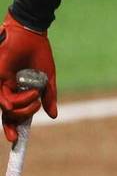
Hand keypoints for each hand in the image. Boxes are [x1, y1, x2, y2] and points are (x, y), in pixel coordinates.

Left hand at [0, 12, 58, 143]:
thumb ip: (49, 97)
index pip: (12, 113)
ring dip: (23, 108)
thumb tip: (53, 115)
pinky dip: (14, 102)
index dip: (13, 127)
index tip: (16, 140)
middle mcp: (7, 90)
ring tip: (35, 96)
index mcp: (17, 91)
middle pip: (8, 115)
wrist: (31, 35)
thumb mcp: (47, 78)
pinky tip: (29, 97)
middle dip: (18, 122)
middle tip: (35, 110)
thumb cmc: (39, 53)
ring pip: (7, 109)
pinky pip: (3, 99)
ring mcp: (1, 85)